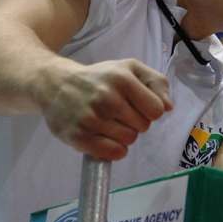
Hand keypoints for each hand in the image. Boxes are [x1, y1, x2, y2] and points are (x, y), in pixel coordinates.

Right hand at [39, 59, 172, 159]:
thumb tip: (168, 107)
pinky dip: (114, 150)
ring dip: (124, 135)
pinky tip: (106, 138)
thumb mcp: (129, 68)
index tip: (138, 106)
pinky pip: (113, 153)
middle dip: (136, 122)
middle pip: (143, 127)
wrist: (54, 84)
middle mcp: (107, 98)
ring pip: (129, 140)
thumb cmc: (99, 77)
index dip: (150, 110)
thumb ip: (155, 82)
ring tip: (110, 124)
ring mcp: (91, 118)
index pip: (156, 110)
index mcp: (122, 79)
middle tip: (120, 114)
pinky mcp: (78, 136)